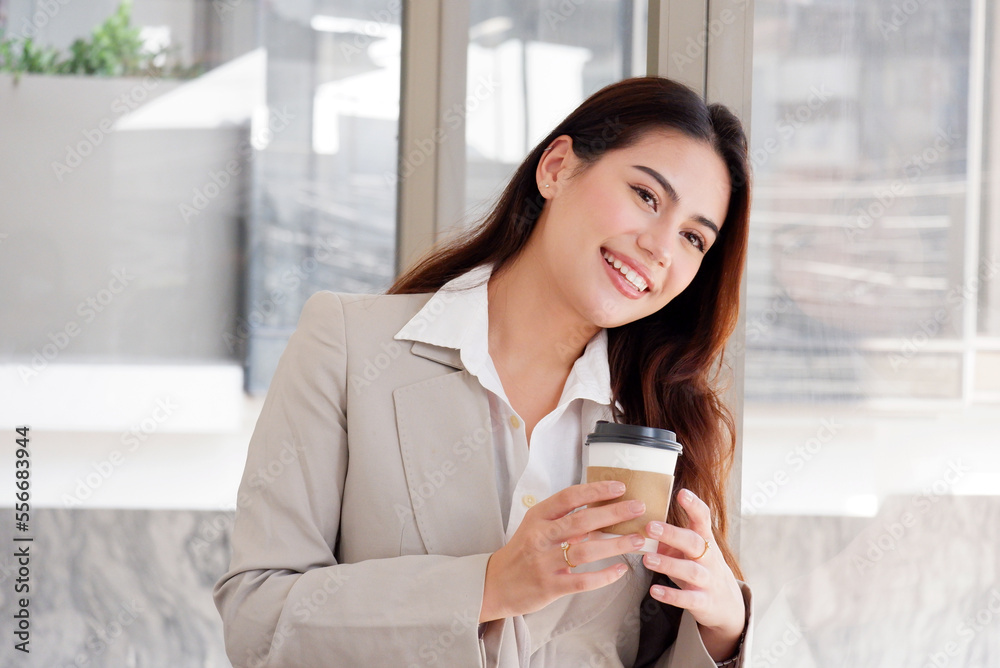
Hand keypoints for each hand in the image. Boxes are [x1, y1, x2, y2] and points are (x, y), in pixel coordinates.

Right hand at [479, 480, 647, 622]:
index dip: (595, 491)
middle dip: (613, 513)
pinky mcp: (550, 586)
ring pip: (586, 551)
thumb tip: (601, 511)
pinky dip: (604, 576)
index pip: (568, 497)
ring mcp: (544, 562)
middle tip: (638, 508)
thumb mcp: (535, 528)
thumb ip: (563, 520)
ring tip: (637, 539)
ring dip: (615, 545)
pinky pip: (583, 581)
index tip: (619, 487)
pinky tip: (620, 571)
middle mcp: (540, 537)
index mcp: (537, 517)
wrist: (495, 584)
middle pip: (581, 521)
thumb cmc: (522, 552)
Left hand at [642, 488, 745, 661]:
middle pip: (694, 542)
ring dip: (668, 564)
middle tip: (650, 526)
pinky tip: (654, 590)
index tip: (682, 493)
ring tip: (647, 559)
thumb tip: (638, 523)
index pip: (703, 518)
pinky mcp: (703, 601)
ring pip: (691, 570)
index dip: (694, 505)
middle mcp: (709, 558)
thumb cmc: (699, 567)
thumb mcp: (689, 550)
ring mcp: (708, 580)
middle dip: (673, 534)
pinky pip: (688, 599)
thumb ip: (669, 538)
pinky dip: (671, 595)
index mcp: (704, 540)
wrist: (726, 603)